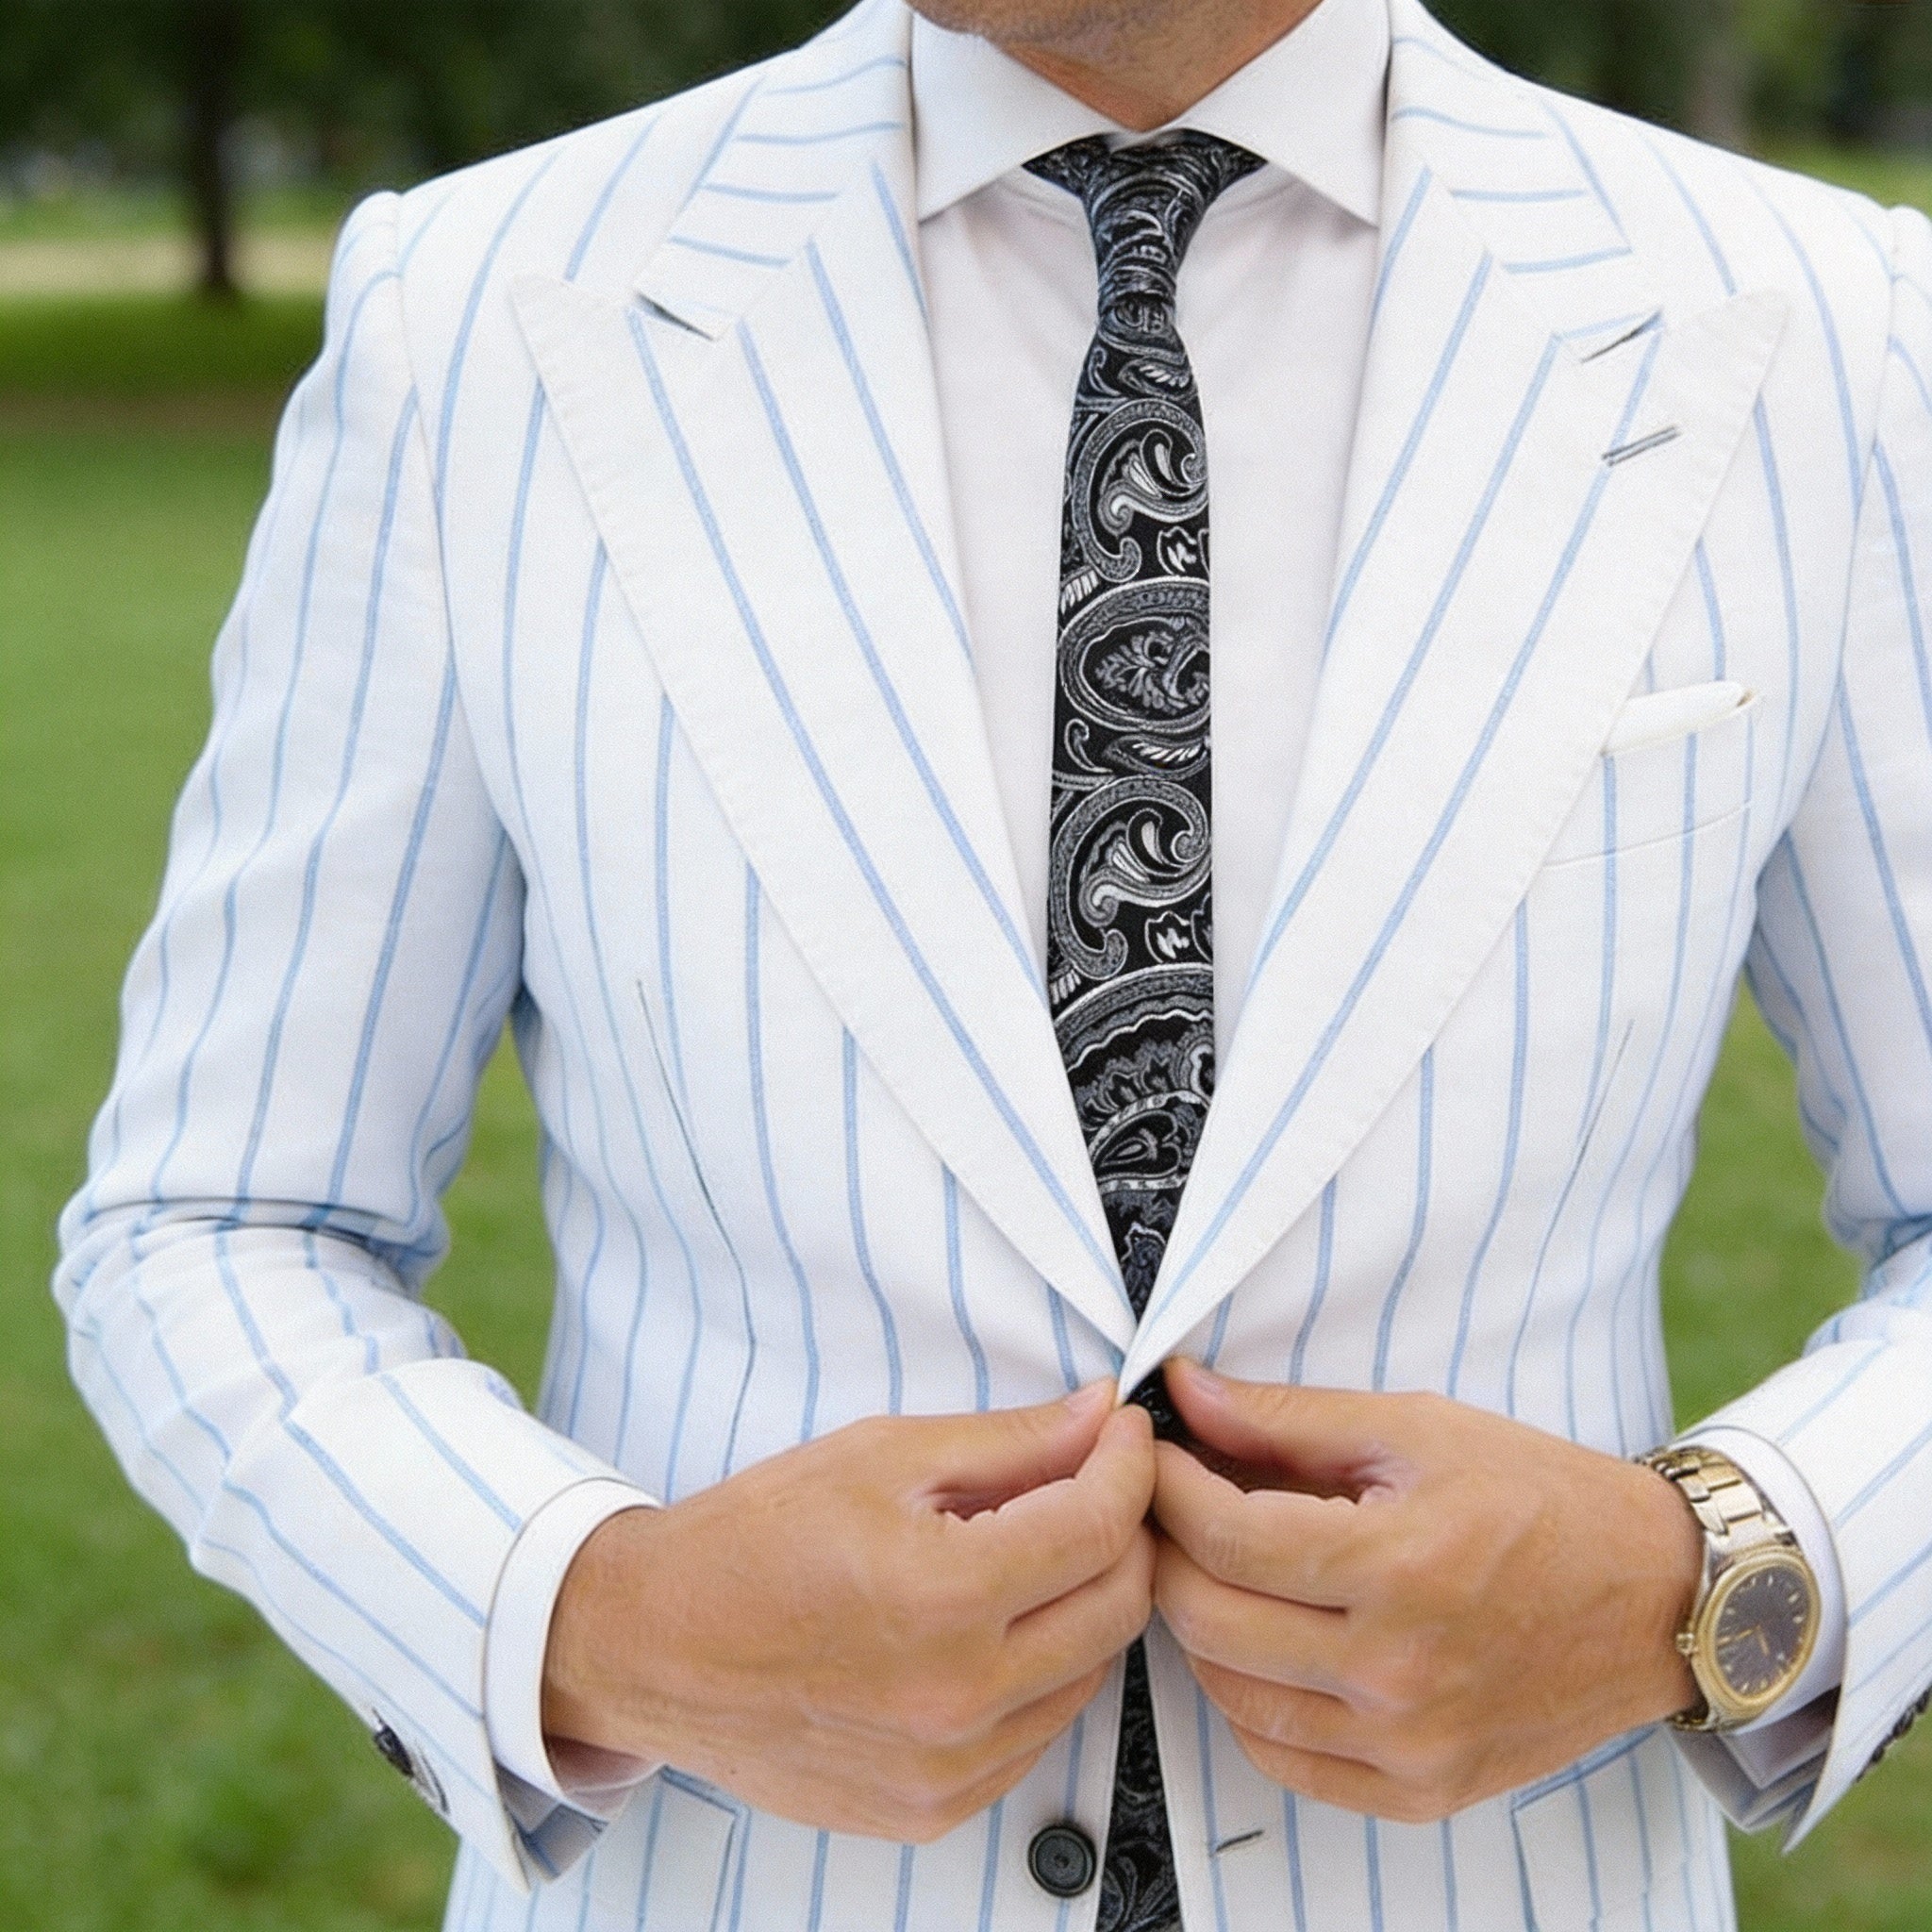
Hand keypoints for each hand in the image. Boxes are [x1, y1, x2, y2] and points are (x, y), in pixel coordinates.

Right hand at [543, 1384, 1155, 1841]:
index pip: (1100, 1525)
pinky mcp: (934, 1808)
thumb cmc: (753, 1542)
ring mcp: (949, 1767)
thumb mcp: (881, 1456)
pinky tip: (994, 1626)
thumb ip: (1008, 1441)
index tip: (1123, 1433)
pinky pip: (1038, 1734)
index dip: (1129, 1464)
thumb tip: (1097, 1417)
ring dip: (1086, 1602)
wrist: (657, 1645)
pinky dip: (1041, 1672)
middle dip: (1125, 1530)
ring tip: (1032, 1552)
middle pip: (1119, 1606)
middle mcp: (957, 1696)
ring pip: (1091, 1674)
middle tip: (1094, 1483)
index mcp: (943, 1596)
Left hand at [1150, 1360, 1702, 1822]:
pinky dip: (1248, 1702)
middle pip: (1210, 1620)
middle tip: (1164, 1507)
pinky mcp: (1423, 1791)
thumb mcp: (1416, 1428)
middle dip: (1165, 1551)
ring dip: (1197, 1626)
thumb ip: (1288, 1417)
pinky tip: (1259, 1645)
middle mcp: (1400, 1671)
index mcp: (1401, 1566)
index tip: (1152, 1453)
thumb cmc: (1540, 1497)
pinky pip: (1285, 1760)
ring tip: (1210, 1568)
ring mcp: (1410, 1744)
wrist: (1657, 1596)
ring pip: (1232, 1696)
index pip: (1226, 1537)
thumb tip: (1185, 1393)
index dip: (1167, 1488)